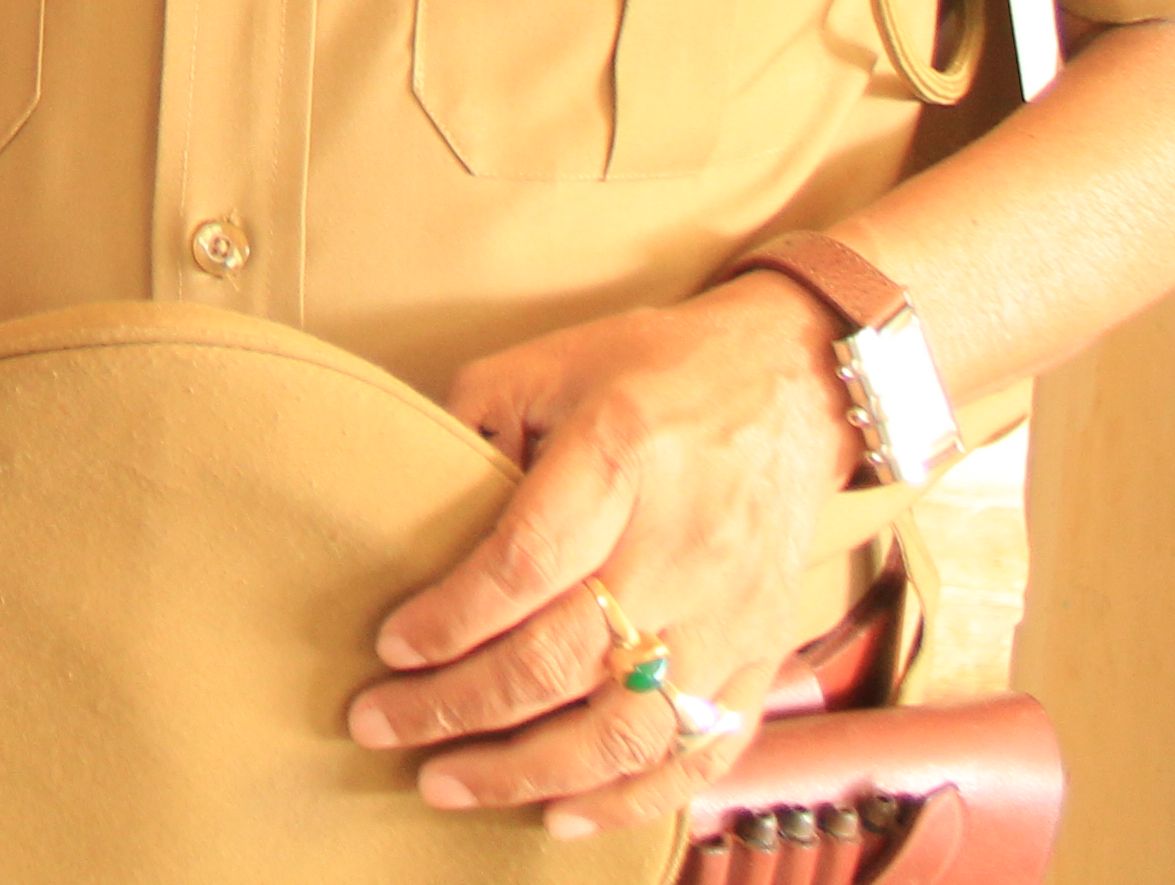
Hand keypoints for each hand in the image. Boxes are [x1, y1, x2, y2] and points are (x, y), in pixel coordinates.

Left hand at [342, 275, 852, 836]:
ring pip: (628, 729)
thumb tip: (411, 490)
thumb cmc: (659, 371)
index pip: (525, 564)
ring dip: (528, 772)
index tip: (390, 646)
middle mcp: (682, 547)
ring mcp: (730, 614)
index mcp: (622, 457)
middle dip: (458, 708)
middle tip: (378, 726)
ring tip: (445, 783)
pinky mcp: (761, 653)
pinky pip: (699, 752)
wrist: (796, 385)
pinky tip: (560, 815)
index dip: (451, 618)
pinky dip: (629, 800)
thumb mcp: (555, 358)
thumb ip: (476, 415)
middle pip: (562, 659)